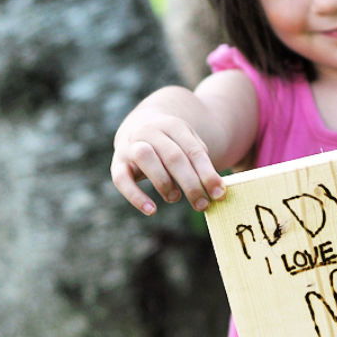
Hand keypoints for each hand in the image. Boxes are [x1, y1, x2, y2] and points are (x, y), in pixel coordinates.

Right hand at [111, 113, 226, 214]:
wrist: (140, 125)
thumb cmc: (174, 144)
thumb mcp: (189, 145)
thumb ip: (201, 164)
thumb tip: (216, 190)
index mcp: (174, 125)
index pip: (194, 151)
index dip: (207, 174)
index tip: (219, 194)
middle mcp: (150, 131)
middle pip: (173, 157)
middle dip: (191, 184)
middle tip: (202, 205)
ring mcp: (131, 145)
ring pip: (146, 158)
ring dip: (164, 182)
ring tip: (175, 198)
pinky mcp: (117, 162)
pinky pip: (121, 179)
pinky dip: (135, 196)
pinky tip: (151, 211)